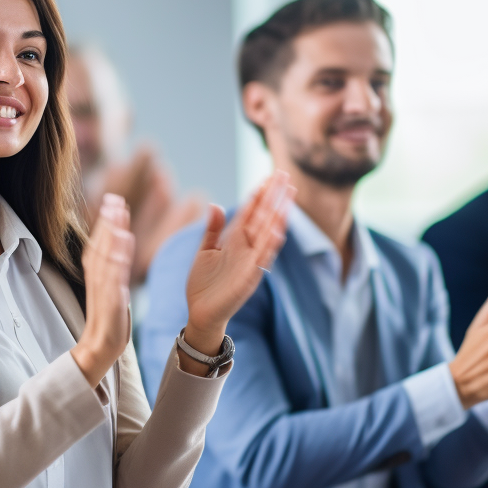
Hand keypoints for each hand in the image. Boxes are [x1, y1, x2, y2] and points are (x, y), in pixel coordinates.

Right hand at [70, 194, 134, 385]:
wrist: (99, 347)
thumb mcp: (109, 291)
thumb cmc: (106, 320)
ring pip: (106, 253)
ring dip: (112, 231)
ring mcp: (103, 287)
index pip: (99, 244)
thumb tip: (118, 252)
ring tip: (118, 211)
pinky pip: (115, 272)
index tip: (112, 202)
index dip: (104, 223)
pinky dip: (118, 254)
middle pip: (101, 244)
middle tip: (115, 198)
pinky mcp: (112, 298)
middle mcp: (98, 278)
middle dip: (108, 220)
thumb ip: (111, 271)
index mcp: (96, 275)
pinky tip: (124, 239)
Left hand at [179, 173, 292, 373]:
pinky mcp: (248, 278)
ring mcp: (249, 262)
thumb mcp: (205, 251)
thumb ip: (212, 229)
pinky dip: (269, 246)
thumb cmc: (203, 283)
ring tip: (287, 198)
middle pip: (263, 218)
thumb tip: (216, 204)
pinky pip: (261, 260)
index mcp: (234, 240)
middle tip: (285, 176)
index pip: (250, 212)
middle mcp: (245, 248)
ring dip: (278, 217)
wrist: (200, 312)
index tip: (269, 177)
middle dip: (273, 198)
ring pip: (267, 235)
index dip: (259, 194)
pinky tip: (277, 231)